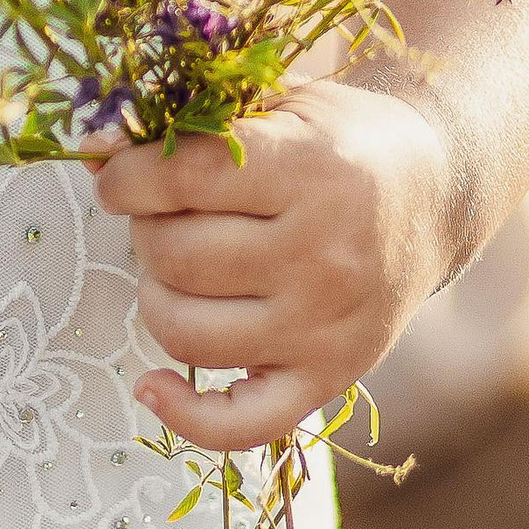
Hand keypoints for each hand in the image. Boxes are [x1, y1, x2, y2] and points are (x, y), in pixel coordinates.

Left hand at [88, 81, 452, 453]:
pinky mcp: (330, 378)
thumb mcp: (281, 104)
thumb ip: (197, 123)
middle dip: (144, 231)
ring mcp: (325, 326)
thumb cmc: (341, 140)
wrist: (434, 194)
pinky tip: (153, 384)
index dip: (127, 175)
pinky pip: (241, 424)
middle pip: (178, 255)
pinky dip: (184, 415)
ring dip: (156, 296)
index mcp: (310, 169)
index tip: (115, 173)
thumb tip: (94, 148)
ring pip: (189, 332)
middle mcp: (321, 254)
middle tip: (160, 216)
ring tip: (172, 271)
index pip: (185, 177)